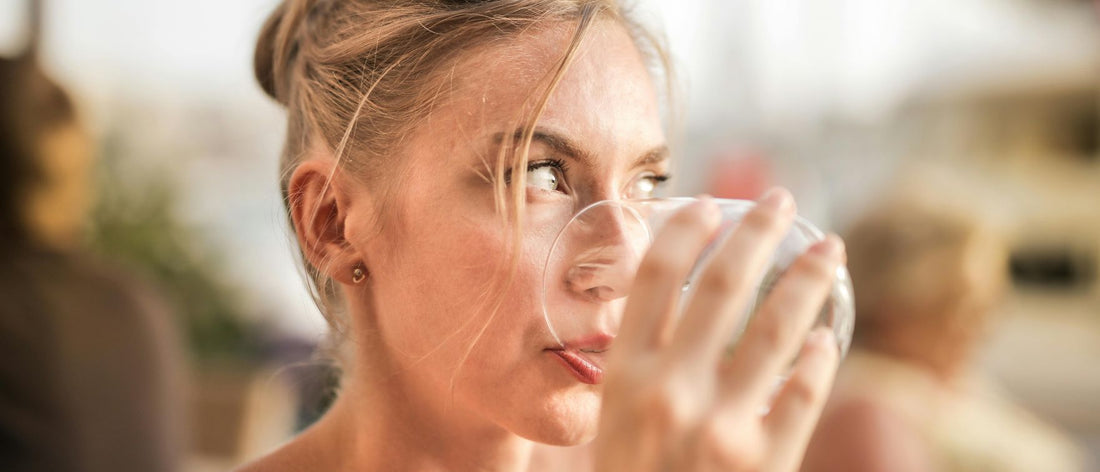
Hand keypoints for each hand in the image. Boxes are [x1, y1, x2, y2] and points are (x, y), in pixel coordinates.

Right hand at [593, 188, 843, 471]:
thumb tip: (684, 302)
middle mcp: (671, 392)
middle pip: (722, 288)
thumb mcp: (613, 423)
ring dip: (808, 279)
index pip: (655, 280)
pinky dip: (819, 360)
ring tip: (829, 250)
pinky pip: (805, 395)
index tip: (710, 204)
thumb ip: (642, 367)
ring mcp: (722, 428)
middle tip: (781, 201)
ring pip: (779, 329)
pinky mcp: (765, 462)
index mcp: (624, 377)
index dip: (686, 232)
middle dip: (756, 234)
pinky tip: (826, 337)